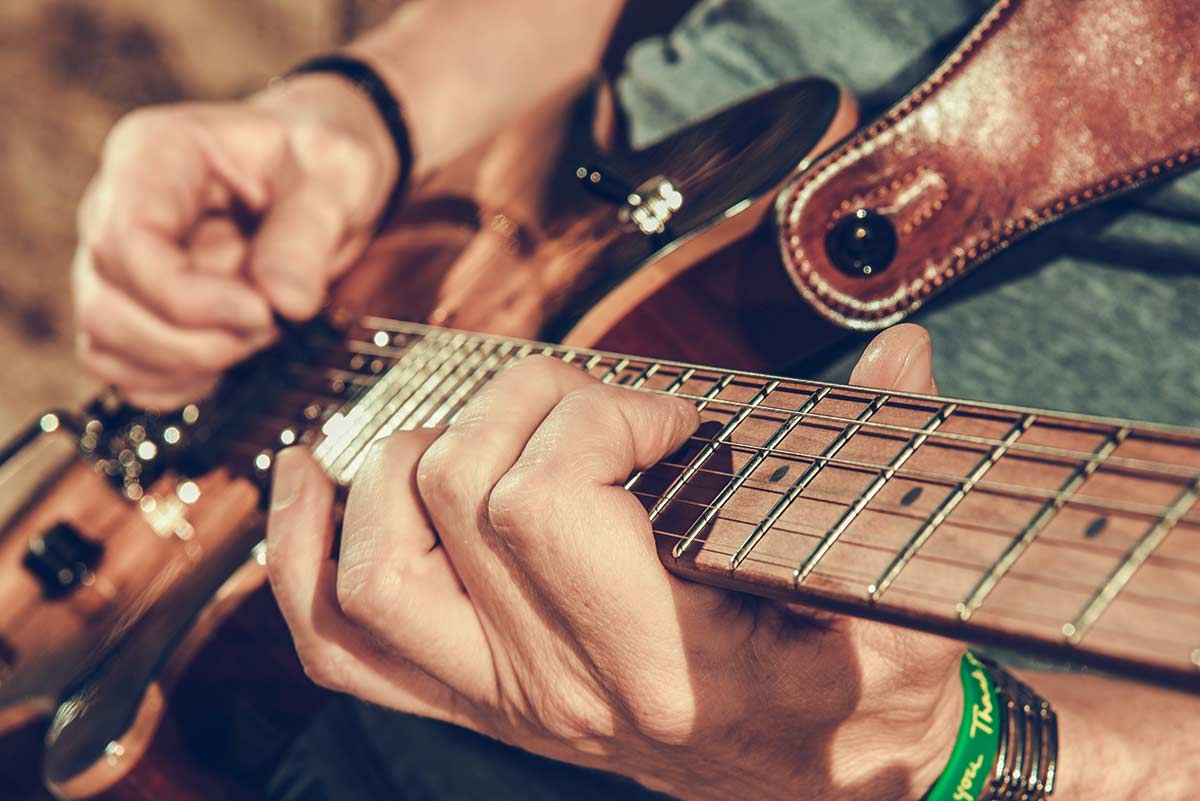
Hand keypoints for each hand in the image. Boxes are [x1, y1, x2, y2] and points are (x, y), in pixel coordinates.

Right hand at [73, 75, 398, 408]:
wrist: (321, 172)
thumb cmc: (319, 157)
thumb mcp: (336, 174)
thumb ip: (307, 234)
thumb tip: (283, 302)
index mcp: (155, 155)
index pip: (127, 242)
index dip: (189, 298)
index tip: (261, 313)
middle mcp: (118, 208)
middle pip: (108, 304)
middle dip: (198, 338)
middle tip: (272, 322)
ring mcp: (119, 263)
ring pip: (107, 343)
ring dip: (190, 362)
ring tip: (258, 331)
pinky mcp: (136, 307)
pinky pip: (124, 368)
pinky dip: (178, 381)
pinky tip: (231, 356)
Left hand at [266, 324, 960, 800]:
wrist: (820, 785)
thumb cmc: (856, 701)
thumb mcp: (899, 608)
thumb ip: (896, 484)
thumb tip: (899, 352)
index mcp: (664, 666)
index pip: (549, 500)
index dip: (601, 416)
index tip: (671, 419)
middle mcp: (559, 690)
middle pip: (454, 494)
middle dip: (524, 405)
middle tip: (599, 409)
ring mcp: (500, 701)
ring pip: (373, 564)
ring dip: (411, 461)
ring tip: (493, 427)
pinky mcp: (471, 702)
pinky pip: (336, 642)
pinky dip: (299, 552)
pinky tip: (313, 477)